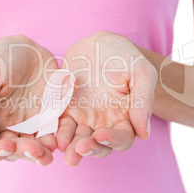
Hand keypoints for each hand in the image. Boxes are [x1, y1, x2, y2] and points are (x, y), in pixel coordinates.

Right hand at [0, 35, 57, 165]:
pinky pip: (53, 135)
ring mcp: (30, 126)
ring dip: (41, 155)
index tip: (7, 145)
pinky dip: (56, 140)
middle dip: (23, 154)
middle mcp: (8, 129)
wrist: (26, 50)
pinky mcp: (49, 119)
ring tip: (49, 151)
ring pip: (34, 150)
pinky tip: (60, 139)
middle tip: (34, 149)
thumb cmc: (0, 60)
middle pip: (12, 153)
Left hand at [56, 31, 157, 165]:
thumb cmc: (125, 56)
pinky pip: (59, 123)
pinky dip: (54, 131)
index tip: (101, 135)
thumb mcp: (141, 72)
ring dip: (70, 146)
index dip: (113, 140)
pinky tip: (49, 134)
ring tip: (63, 148)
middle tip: (79, 149)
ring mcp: (82, 117)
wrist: (99, 43)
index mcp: (125, 117)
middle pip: (97, 145)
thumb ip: (143, 101)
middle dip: (89, 149)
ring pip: (76, 139)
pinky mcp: (65, 108)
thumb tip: (144, 133)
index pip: (122, 138)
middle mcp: (103, 122)